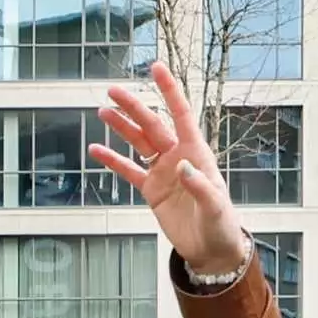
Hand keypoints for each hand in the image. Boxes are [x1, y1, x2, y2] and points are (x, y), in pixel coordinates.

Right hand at [88, 61, 248, 277]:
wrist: (212, 250)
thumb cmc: (221, 225)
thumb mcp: (215, 206)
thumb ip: (200, 186)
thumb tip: (182, 166)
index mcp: (197, 154)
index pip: (182, 116)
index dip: (170, 91)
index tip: (156, 68)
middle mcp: (178, 157)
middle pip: (153, 126)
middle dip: (134, 107)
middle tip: (112, 89)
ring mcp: (163, 172)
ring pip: (139, 143)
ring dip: (122, 127)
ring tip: (103, 109)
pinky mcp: (151, 190)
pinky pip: (129, 170)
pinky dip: (112, 160)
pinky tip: (95, 149)